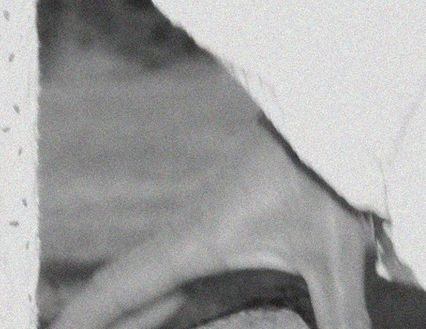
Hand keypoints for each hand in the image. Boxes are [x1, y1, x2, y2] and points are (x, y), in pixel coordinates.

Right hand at [49, 113, 375, 328]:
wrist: (334, 117)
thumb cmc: (327, 179)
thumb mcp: (334, 258)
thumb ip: (339, 318)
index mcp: (198, 242)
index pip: (124, 285)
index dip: (85, 314)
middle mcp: (188, 238)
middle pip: (127, 289)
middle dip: (97, 319)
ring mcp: (201, 230)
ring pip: (147, 280)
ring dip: (124, 310)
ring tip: (101, 328)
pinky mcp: (221, 227)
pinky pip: (170, 273)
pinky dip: (150, 299)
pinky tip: (157, 315)